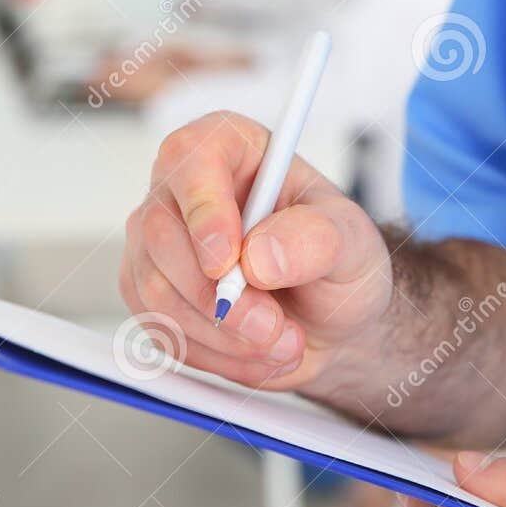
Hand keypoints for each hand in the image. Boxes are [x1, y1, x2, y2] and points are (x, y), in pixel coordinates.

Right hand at [120, 111, 390, 389]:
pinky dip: (216, 356)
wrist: (330, 321)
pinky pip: (163, 333)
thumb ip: (316, 239)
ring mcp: (159, 247)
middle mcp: (184, 193)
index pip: (191, 157)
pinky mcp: (152, 298)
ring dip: (223, 334)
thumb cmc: (337, 264)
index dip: (203, 209)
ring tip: (281, 341)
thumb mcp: (353, 243)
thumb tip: (260, 255)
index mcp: (231, 150)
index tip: (229, 262)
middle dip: (217, 297)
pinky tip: (257, 352)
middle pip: (160, 234)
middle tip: (272, 325)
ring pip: (155, 292)